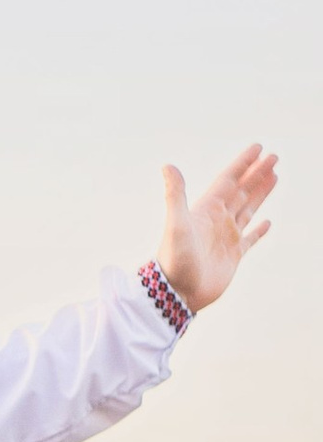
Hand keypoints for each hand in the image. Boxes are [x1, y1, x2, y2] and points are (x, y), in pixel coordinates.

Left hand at [158, 145, 277, 311]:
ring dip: (260, 193)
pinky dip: (258, 231)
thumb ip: (175, 194)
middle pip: (241, 191)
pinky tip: (266, 222)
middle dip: (257, 174)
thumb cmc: (174, 259)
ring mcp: (226, 238)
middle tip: (274, 157)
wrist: (176, 293)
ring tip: (274, 177)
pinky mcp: (233, 257)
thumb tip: (167, 166)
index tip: (258, 148)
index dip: (243, 164)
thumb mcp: (176, 223)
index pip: (228, 180)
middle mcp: (217, 221)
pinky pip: (250, 240)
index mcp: (207, 209)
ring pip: (248, 209)